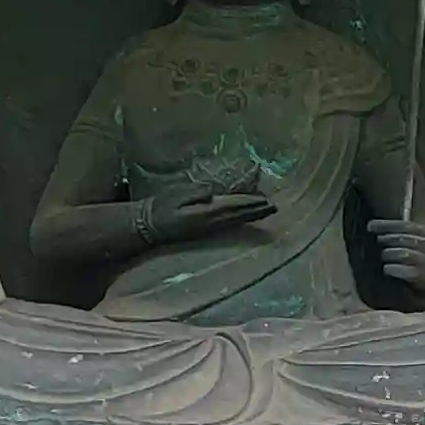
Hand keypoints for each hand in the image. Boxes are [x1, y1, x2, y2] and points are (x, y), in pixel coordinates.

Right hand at [145, 174, 275, 244]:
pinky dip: (241, 220)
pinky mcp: (206, 232)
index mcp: (204, 214)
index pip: (233, 207)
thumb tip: (212, 192)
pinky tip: (247, 218)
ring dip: (252, 217)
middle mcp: (210, 224)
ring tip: (267, 211)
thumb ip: (194, 193)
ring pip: (236, 222)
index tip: (266, 200)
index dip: (249, 203)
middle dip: (257, 212)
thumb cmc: (160, 207)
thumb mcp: (175, 196)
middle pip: (238, 217)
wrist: (149, 225)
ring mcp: (209, 230)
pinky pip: (229, 226)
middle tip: (274, 207)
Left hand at [368, 218, 424, 295]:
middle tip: (378, 241)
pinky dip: (393, 269)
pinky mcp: (421, 276)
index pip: (403, 226)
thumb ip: (404, 229)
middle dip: (386, 239)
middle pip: (402, 239)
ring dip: (389, 254)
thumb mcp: (424, 233)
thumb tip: (374, 224)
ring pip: (401, 254)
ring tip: (385, 255)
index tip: (369, 226)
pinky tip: (388, 269)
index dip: (385, 226)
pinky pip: (403, 271)